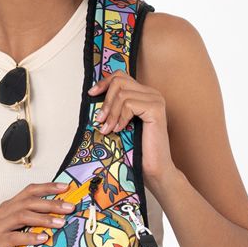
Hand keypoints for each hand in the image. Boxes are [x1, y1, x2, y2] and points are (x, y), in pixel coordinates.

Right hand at [0, 182, 77, 246]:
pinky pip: (14, 237)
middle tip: (70, 207)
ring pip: (23, 216)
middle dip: (51, 203)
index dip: (47, 188)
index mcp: (4, 210)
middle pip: (28, 201)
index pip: (28, 192)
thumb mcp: (7, 235)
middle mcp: (0, 214)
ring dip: (44, 218)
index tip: (66, 188)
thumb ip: (23, 227)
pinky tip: (43, 239)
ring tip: (61, 223)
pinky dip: (30, 237)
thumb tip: (50, 224)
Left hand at [87, 69, 174, 185]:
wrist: (154, 170)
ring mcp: (156, 100)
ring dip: (110, 113)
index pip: (121, 76)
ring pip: (122, 93)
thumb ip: (114, 108)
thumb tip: (93, 96)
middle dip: (106, 101)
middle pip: (120, 81)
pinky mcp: (156, 109)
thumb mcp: (120, 123)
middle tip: (100, 120)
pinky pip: (129, 104)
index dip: (104, 82)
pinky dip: (120, 117)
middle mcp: (152, 94)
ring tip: (107, 129)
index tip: (91, 94)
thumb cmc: (138, 150)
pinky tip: (119, 130)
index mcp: (144, 95)